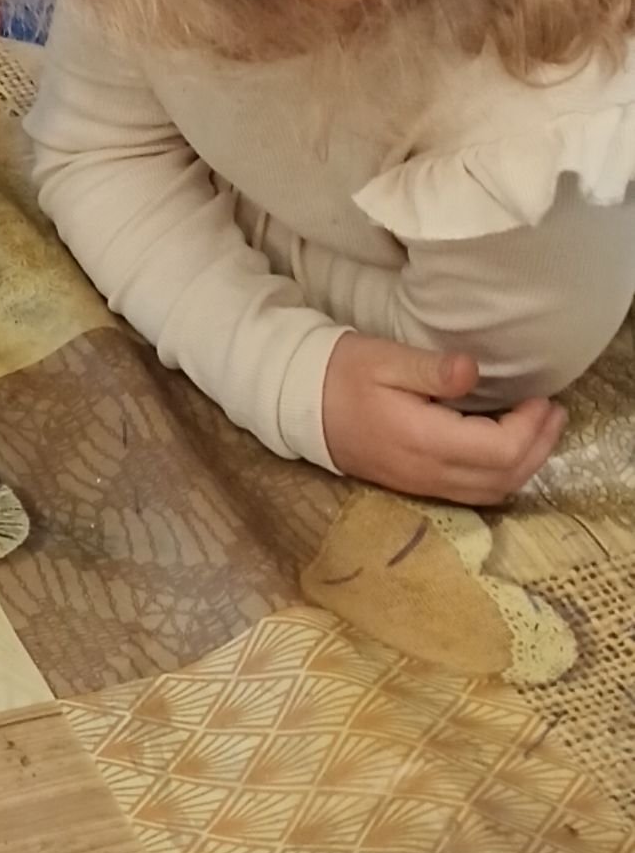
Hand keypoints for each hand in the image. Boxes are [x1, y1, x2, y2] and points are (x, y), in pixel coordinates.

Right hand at [320, 335, 563, 505]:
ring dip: (525, 465)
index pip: (500, 450)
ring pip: (494, 492)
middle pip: (506, 478)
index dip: (530, 427)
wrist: (300, 404)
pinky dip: (503, 475)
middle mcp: (429, 472)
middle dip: (539, 447)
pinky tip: (506, 448)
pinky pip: (476, 493)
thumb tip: (474, 371)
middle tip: (552, 412)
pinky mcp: (419, 486)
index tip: (540, 398)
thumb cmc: (342, 374)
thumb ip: (431, 370)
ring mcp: (423, 484)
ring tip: (538, 429)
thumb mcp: (384, 359)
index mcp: (423, 440)